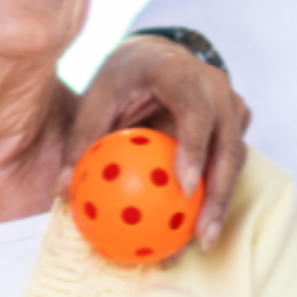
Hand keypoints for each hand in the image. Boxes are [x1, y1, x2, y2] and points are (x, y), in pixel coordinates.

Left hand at [66, 35, 251, 250]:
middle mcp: (215, 87)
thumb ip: (81, 139)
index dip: (194, 150)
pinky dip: (213, 194)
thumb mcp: (95, 97)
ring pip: (235, 159)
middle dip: (217, 196)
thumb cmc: (121, 74)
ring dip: (219, 204)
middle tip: (200, 237)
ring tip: (200, 242)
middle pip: (228, 146)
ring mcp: (230, 105)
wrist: (153, 54)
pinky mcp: (235, 123)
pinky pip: (227, 164)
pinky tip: (194, 228)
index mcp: (181, 73)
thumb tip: (62, 189)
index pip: (196, 113)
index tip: (184, 190)